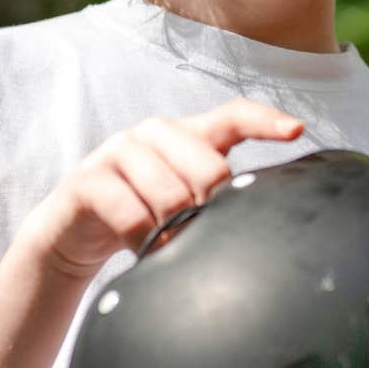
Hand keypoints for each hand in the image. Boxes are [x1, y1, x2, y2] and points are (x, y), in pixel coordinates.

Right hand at [15, 99, 304, 278]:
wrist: (71, 236)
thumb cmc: (140, 217)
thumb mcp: (183, 203)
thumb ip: (215, 197)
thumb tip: (258, 216)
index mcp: (186, 134)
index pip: (232, 115)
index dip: (265, 120)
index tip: (297, 131)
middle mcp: (154, 133)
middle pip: (208, 166)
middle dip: (212, 207)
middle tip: (201, 234)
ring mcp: (118, 151)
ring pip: (171, 194)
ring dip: (175, 232)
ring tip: (170, 248)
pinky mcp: (87, 179)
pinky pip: (132, 214)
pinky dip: (143, 241)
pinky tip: (142, 251)